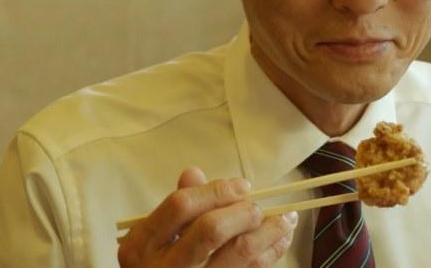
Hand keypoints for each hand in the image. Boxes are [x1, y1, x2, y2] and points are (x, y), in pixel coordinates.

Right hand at [118, 167, 297, 266]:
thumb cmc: (157, 261)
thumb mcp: (155, 235)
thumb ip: (177, 205)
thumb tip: (194, 173)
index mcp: (143, 243)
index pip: (181, 205)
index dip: (216, 190)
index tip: (242, 185)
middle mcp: (165, 266)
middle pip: (212, 229)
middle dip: (243, 211)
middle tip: (258, 206)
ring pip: (240, 252)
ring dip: (270, 230)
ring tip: (287, 218)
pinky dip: (272, 251)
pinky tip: (281, 239)